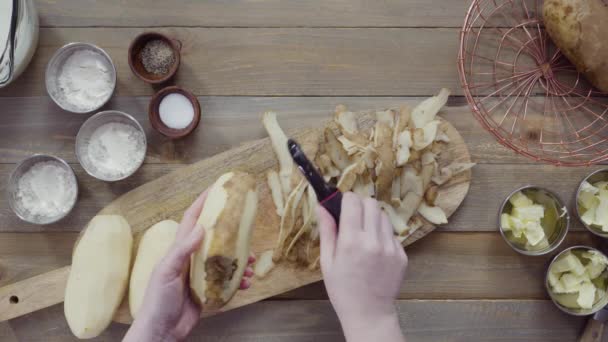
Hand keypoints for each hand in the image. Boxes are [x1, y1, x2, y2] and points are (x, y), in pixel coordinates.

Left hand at [124, 191, 255, 341]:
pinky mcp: (209, 290)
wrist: (161, 331)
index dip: (204, 202)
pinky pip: (228, 280)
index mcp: (180, 249)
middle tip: (246, 225)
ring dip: (239, 259)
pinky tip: (245, 282)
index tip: (218, 187)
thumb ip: (182, 250)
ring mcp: (201, 274)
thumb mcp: (167, 271)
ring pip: (226, 259)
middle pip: (216, 236)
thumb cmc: (158, 300)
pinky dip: (239, 280)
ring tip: (250, 261)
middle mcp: (192, 258)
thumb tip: (199, 227)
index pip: (193, 219)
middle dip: (231, 231)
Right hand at [318, 192, 407, 341]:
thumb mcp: (327, 261)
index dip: (346, 199)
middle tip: (353, 219)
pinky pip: (392, 234)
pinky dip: (383, 235)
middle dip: (361, 206)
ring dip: (373, 219)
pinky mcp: (401, 254)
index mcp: (351, 241)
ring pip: (383, 216)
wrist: (369, 313)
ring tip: (364, 236)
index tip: (342, 206)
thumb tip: (322, 206)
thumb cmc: (342, 289)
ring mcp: (391, 247)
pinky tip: (375, 251)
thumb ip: (327, 231)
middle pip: (371, 203)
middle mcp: (373, 240)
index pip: (353, 201)